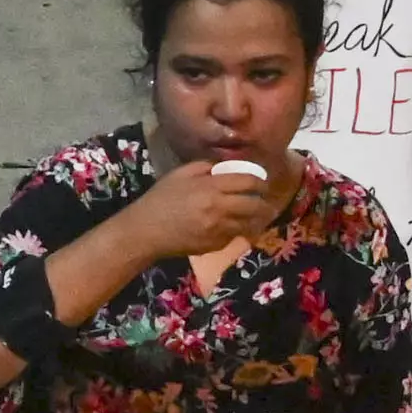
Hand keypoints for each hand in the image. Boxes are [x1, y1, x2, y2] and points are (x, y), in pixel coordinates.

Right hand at [123, 148, 289, 262]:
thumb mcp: (180, 174)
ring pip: (248, 224)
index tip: (262, 183)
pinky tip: (231, 228)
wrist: (146, 230)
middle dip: (264, 204)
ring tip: (256, 218)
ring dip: (255, 220)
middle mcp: (219, 208)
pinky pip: (233, 237)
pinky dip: (235, 232)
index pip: (248, 181)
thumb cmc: (160, 199)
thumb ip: (205, 167)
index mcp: (211, 187)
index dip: (260, 182)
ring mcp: (218, 229)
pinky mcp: (214, 245)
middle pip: (254, 205)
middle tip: (266, 203)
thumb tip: (226, 168)